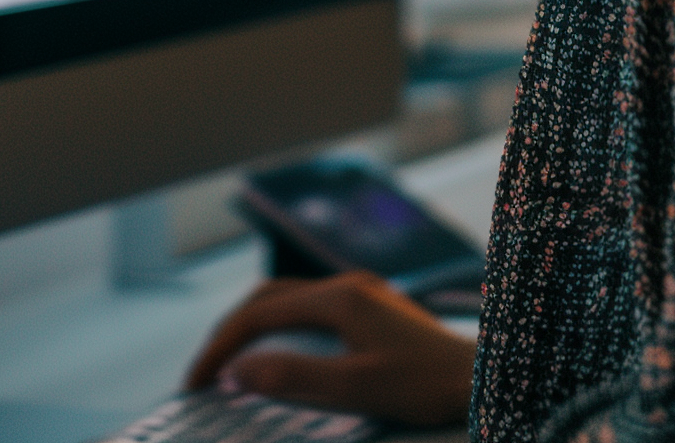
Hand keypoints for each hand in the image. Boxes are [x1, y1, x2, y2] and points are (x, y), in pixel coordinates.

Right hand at [184, 272, 475, 428]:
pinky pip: (309, 308)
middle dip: (229, 331)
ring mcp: (361, 293)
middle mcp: (346, 285)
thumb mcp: (356, 388)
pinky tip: (278, 351)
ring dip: (252, 325)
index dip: (221, 346)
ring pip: (288, 298)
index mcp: (338, 297)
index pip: (259, 312)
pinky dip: (279, 326)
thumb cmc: (423, 385)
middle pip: (268, 296)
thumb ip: (294, 377)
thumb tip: (237, 373)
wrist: (479, 378)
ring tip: (229, 363)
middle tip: (203, 373)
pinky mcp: (371, 308)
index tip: (195, 383)